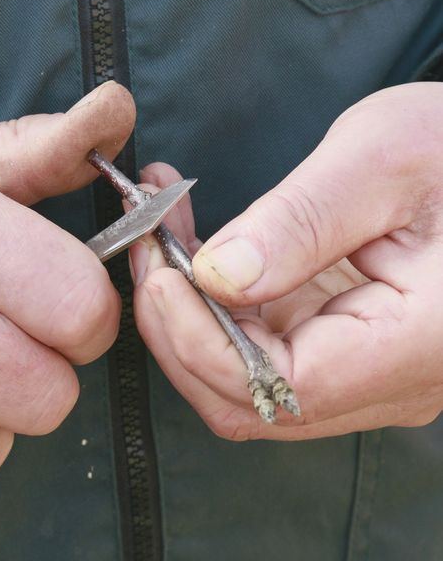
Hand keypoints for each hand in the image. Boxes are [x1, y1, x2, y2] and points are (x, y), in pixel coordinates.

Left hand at [130, 82, 442, 440]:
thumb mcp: (383, 160)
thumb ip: (299, 223)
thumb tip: (216, 276)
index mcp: (414, 346)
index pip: (276, 389)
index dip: (198, 341)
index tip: (159, 270)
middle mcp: (393, 382)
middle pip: (250, 400)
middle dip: (179, 327)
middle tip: (147, 243)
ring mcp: (369, 371)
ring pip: (247, 379)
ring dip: (190, 311)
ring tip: (160, 226)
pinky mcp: (349, 347)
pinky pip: (265, 347)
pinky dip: (217, 301)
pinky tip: (193, 237)